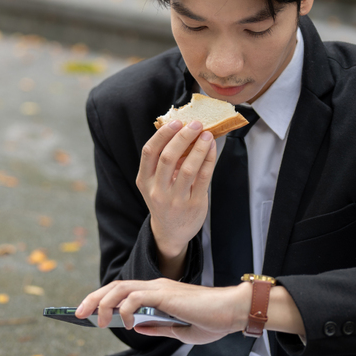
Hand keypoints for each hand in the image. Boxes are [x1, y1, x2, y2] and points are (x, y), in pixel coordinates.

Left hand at [76, 278, 248, 344]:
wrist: (233, 312)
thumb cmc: (214, 320)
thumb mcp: (180, 330)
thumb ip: (158, 327)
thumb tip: (139, 328)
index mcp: (160, 293)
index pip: (124, 292)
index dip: (104, 300)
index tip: (89, 313)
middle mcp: (156, 286)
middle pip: (115, 286)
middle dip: (93, 299)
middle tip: (77, 313)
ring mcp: (160, 288)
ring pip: (120, 288)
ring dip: (103, 303)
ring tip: (97, 321)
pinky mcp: (165, 294)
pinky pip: (136, 298)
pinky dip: (125, 309)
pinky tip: (126, 323)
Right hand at [137, 120, 216, 271]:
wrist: (171, 232)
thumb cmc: (164, 200)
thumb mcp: (155, 183)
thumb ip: (163, 161)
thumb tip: (183, 131)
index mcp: (144, 181)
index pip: (149, 152)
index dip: (162, 135)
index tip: (176, 122)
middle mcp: (157, 191)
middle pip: (168, 157)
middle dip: (183, 137)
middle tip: (195, 124)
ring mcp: (176, 200)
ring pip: (188, 168)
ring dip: (199, 147)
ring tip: (207, 134)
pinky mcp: (194, 204)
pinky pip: (203, 178)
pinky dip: (208, 159)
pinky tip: (211, 148)